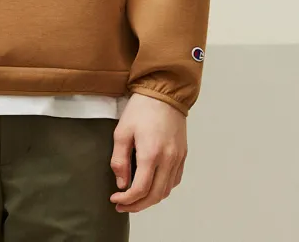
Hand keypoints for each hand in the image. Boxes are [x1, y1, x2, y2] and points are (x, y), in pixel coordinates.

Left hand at [109, 93, 186, 212]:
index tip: (115, 199)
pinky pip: (174, 180)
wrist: (164, 92)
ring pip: (166, 190)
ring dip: (151, 199)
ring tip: (135, 198)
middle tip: (123, 206)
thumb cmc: (141, 109)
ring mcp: (178, 158)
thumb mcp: (122, 131)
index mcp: (151, 154)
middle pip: (155, 195)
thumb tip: (122, 183)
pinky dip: (162, 188)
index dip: (127, 199)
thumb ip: (120, 160)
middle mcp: (168, 159)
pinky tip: (151, 185)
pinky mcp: (183, 154)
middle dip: (138, 205)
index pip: (140, 189)